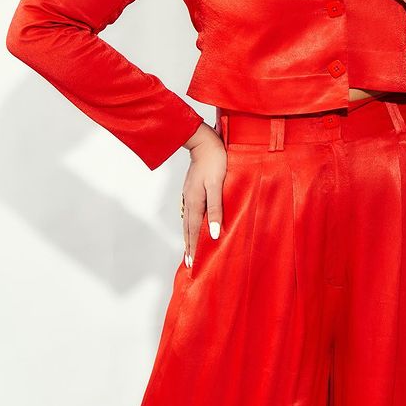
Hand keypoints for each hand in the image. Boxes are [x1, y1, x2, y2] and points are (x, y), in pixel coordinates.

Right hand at [181, 122, 227, 268]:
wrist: (204, 141)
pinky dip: (190, 224)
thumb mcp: (217, 185)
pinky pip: (190, 212)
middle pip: (188, 228)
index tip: (192, 264)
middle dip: (188, 246)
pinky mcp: (191, 188)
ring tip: (189, 248)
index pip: (195, 231)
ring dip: (188, 236)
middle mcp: (189, 200)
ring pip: (188, 220)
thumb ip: (216, 208)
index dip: (194, 248)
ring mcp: (189, 194)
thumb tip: (214, 232)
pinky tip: (194, 224)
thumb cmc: (215, 160)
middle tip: (189, 263)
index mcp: (195, 201)